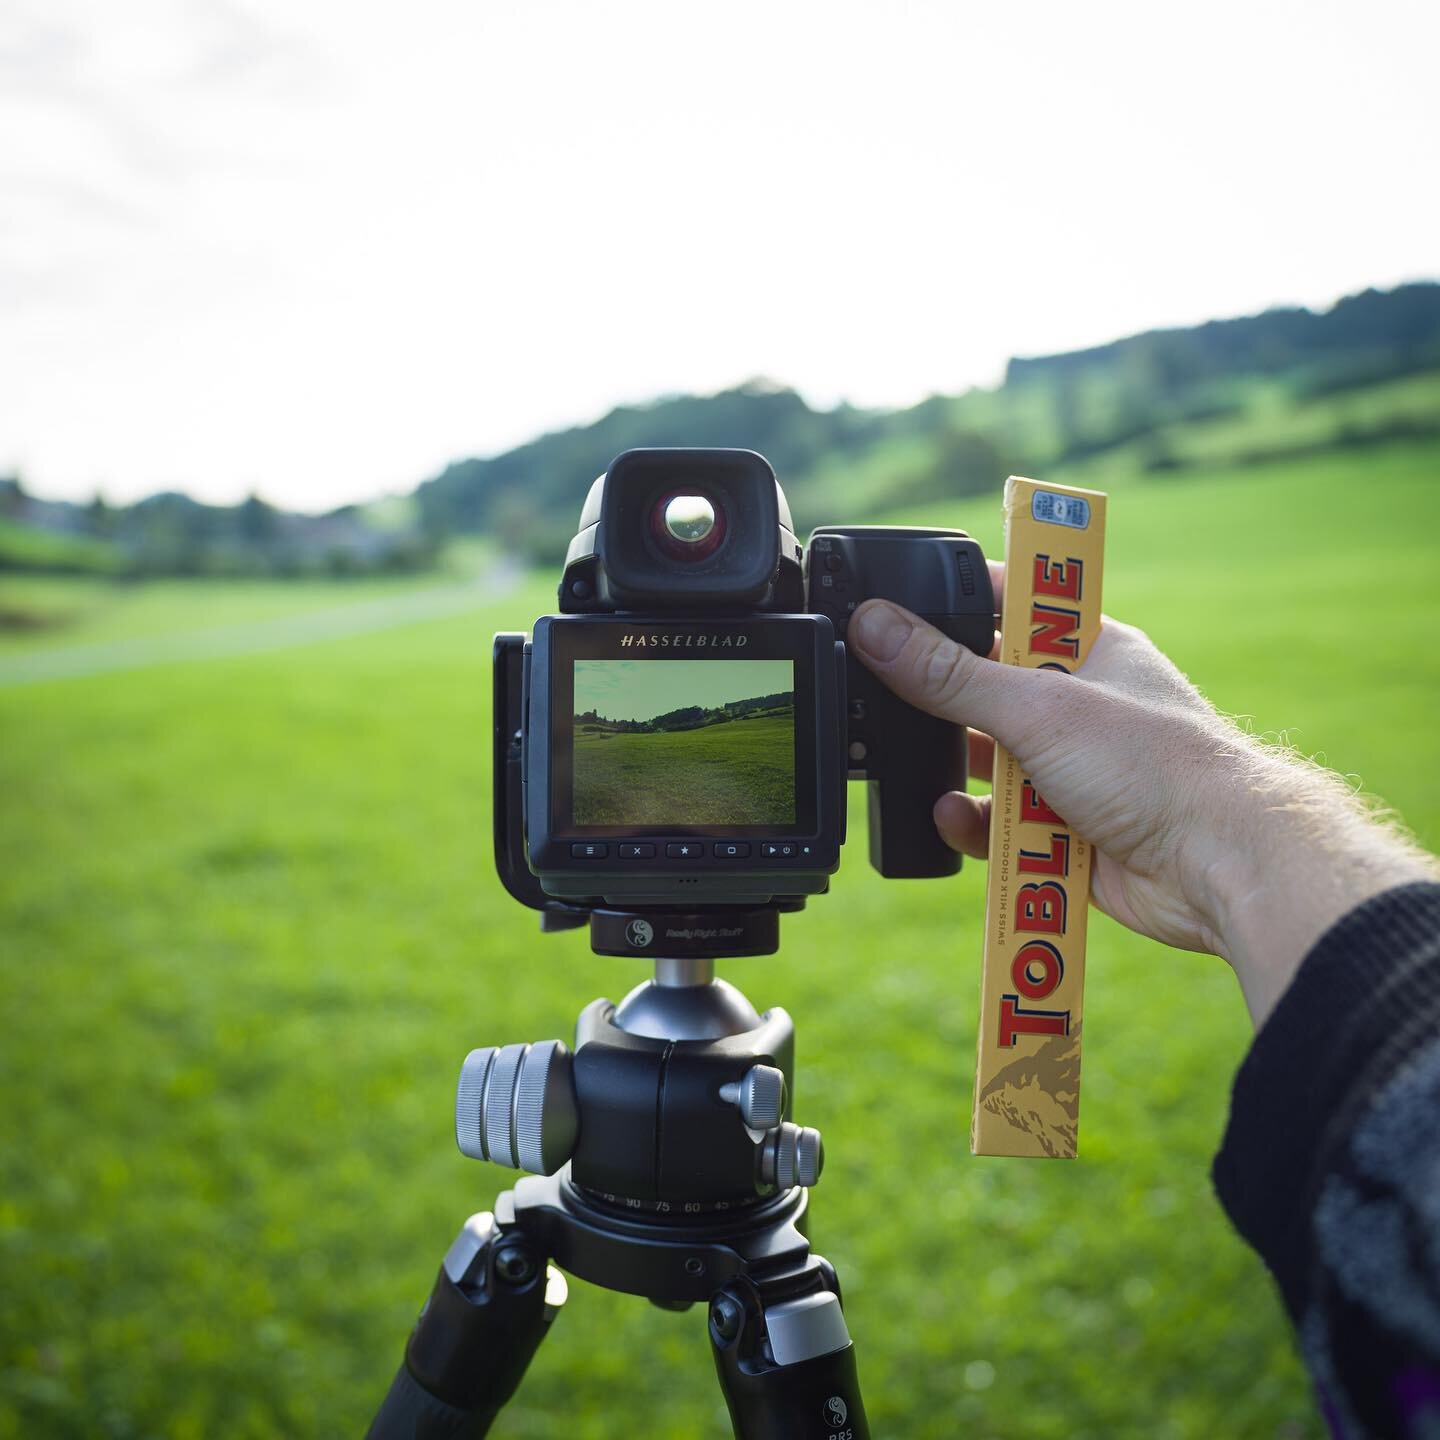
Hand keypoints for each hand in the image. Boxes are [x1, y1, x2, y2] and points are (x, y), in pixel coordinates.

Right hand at [848, 571, 1437, 1026]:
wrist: (1220, 868)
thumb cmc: (1158, 766)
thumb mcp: (1037, 707)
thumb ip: (948, 674)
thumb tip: (875, 626)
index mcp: (1085, 648)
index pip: (1006, 601)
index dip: (952, 598)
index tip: (893, 603)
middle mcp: (1076, 704)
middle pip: (983, 688)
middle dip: (944, 705)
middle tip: (898, 704)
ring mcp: (1069, 767)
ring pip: (986, 760)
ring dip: (957, 773)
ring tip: (937, 775)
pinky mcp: (1060, 827)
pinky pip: (995, 821)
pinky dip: (972, 824)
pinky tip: (954, 820)